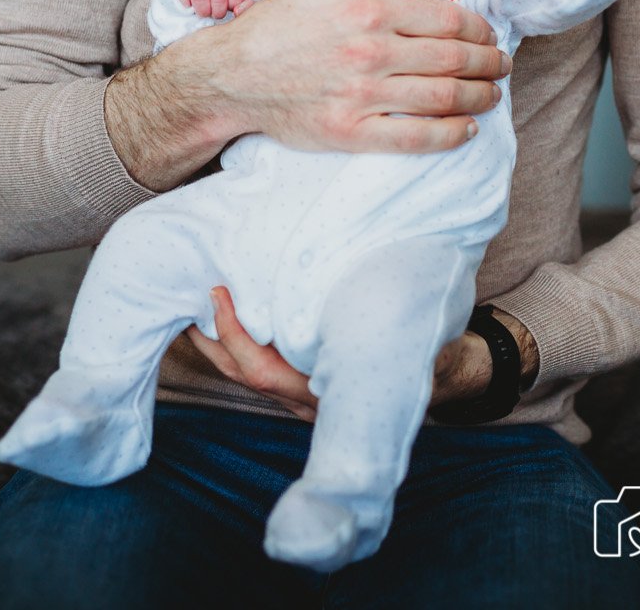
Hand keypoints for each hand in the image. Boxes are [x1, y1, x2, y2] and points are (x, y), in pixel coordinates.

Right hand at [178, 0, 250, 18]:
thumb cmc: (221, 2)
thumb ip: (245, 6)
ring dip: (203, 10)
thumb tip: (238, 11)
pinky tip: (192, 8)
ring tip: (205, 13)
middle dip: (218, 11)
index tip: (229, 8)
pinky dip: (188, 5)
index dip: (233, 4)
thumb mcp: (237, 2)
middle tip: (216, 13)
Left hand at [186, 289, 538, 419]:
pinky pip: (260, 367)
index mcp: (329, 384)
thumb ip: (375, 295)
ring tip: (196, 300)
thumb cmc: (426, 339)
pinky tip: (228, 314)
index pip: (262, 370)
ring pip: (247, 374)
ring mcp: (305, 397)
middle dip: (212, 337)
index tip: (218, 293)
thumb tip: (361, 240)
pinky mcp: (304, 386)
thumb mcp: (405, 316)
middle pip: (244, 374)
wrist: (448, 373)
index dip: (234, 334)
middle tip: (191, 291)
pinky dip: (239, 342)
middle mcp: (311, 399)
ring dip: (219, 339)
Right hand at [210, 0, 511, 153]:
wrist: (232, 75)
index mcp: (368, 9)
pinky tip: (467, 130)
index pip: (446, 17)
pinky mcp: (351, 132)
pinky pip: (415, 138)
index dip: (479, 26)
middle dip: (489, 62)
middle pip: (453, 58)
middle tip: (503, 64)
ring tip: (493, 94)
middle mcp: (370, 51)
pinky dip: (450, 135)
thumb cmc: (280, 24)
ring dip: (480, 97)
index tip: (489, 33)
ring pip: (443, 97)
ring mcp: (362, 95)